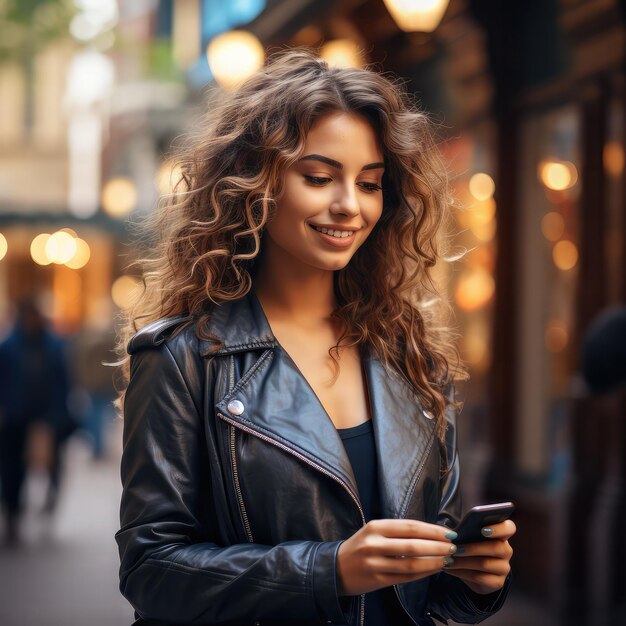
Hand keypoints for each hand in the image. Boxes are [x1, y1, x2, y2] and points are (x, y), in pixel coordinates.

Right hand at [336, 519, 457, 595]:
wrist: (335, 568)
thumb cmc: (360, 547)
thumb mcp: (374, 532)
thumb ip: (398, 532)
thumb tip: (431, 533)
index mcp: (375, 527)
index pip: (410, 527)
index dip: (432, 530)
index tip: (450, 533)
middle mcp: (374, 544)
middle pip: (413, 545)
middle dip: (438, 547)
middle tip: (454, 547)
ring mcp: (375, 563)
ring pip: (411, 564)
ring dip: (433, 562)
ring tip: (448, 560)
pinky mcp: (377, 581)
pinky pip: (405, 578)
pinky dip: (423, 574)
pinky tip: (433, 570)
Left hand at [444, 519, 515, 593]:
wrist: (473, 573)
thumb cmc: (470, 548)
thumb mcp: (469, 538)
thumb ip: (467, 531)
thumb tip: (455, 532)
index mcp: (501, 535)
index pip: (509, 528)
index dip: (499, 528)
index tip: (483, 530)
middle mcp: (506, 551)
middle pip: (496, 547)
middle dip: (473, 548)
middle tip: (455, 548)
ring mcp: (504, 568)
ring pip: (485, 564)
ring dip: (463, 562)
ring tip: (448, 560)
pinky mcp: (498, 583)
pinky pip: (480, 578)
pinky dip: (462, 573)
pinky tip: (450, 569)